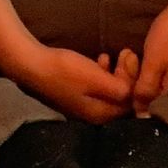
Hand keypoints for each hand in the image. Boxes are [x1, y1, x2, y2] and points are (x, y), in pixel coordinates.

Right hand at [15, 40, 139, 121]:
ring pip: (110, 90)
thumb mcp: (96, 78)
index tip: (132, 57)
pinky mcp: (76, 96)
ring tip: (116, 54)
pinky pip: (99, 87)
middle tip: (126, 52)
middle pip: (121, 97)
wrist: (31, 65)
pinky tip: (101, 58)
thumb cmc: (64, 71)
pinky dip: (103, 73)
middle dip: (127, 74)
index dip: (135, 80)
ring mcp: (84, 106)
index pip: (130, 102)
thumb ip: (119, 88)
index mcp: (101, 114)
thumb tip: (137, 95)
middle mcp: (94, 115)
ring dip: (116, 72)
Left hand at [131, 0, 167, 108]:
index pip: (153, 113)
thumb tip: (139, 115)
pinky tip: (142, 58)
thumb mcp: (153, 63)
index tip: (123, 87)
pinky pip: (163, 78)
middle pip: (154, 100)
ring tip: (131, 56)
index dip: (134, 103)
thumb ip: (145, 91)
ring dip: (141, 76)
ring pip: (157, 88)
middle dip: (135, 86)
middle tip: (128, 62)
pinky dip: (150, 71)